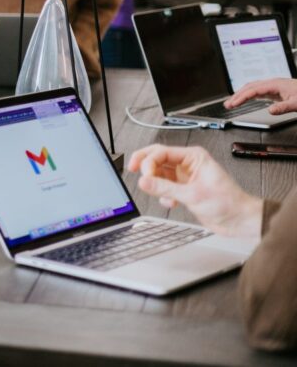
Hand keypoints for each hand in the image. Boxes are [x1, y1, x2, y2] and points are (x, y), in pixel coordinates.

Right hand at [127, 144, 262, 237]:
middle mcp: (188, 164)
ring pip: (159, 174)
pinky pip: (164, 187)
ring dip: (155, 184)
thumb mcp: (193, 195)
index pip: (162, 152)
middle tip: (133, 171)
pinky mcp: (184, 189)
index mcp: (193, 157)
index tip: (142, 175)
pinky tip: (171, 202)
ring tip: (159, 193)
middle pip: (157, 158)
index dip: (148, 162)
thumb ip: (165, 188)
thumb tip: (143, 181)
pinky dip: (163, 195)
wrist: (239, 220)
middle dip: (146, 166)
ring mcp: (185, 177)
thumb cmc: (228, 203)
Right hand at [225, 78, 296, 114]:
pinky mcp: (275, 90)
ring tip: (232, 102)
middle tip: (227, 105)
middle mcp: (272, 83)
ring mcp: (273, 86)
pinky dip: (248, 95)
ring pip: (252, 88)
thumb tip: (270, 110)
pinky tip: (246, 99)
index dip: (241, 98)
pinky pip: (258, 90)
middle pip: (249, 87)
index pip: (253, 90)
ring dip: (241, 94)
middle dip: (237, 95)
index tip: (233, 104)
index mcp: (275, 85)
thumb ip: (283, 107)